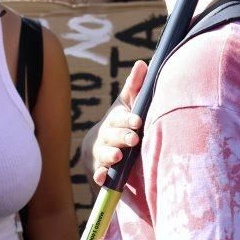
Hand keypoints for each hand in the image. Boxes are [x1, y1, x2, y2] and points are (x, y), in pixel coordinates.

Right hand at [92, 60, 146, 186]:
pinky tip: (103, 177)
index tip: (138, 121)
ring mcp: (100, 154)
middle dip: (122, 137)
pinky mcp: (98, 171)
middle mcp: (106, 136)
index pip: (121, 118)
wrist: (98, 148)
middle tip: (133, 139)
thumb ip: (135, 86)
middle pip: (112, 136)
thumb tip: (142, 63)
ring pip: (103, 154)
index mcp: (114, 119)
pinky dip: (99, 176)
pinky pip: (97, 175)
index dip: (129, 120)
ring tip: (118, 156)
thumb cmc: (120, 121)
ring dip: (110, 155)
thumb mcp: (127, 104)